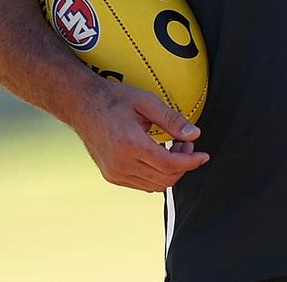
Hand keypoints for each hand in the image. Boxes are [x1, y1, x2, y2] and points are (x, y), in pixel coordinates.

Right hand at [73, 80, 209, 191]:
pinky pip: (142, 184)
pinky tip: (159, 155)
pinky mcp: (111, 176)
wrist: (83, 105)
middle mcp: (121, 164)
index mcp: (131, 145)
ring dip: (171, 171)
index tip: (204, 156)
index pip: (170, 164)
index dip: (191, 162)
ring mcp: (114, 173)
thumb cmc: (115, 99)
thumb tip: (195, 135)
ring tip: (174, 147)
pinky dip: (157, 175)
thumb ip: (172, 120)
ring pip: (154, 186)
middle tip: (187, 144)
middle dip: (183, 165)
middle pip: (165, 179)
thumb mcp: (147, 102)